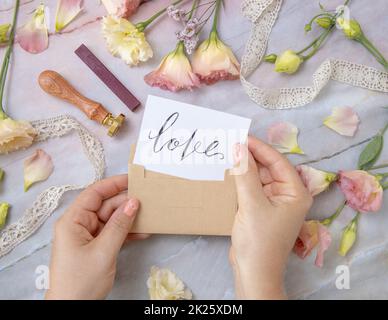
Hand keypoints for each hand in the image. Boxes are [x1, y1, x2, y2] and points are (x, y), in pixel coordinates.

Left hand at [45, 175, 146, 299]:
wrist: (72, 309)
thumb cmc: (81, 280)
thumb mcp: (103, 251)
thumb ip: (119, 225)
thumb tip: (133, 202)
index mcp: (73, 221)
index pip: (94, 194)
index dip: (113, 184)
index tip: (133, 179)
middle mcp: (79, 225)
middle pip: (105, 206)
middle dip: (125, 203)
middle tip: (148, 200)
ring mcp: (88, 236)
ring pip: (111, 219)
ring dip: (129, 218)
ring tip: (149, 215)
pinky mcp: (96, 247)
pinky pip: (113, 233)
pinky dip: (127, 232)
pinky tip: (143, 232)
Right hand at [230, 136, 312, 298]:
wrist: (253, 271)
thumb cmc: (259, 240)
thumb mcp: (252, 204)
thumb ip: (245, 174)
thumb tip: (238, 147)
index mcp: (296, 192)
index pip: (278, 162)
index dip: (259, 147)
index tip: (241, 136)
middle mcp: (288, 194)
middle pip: (269, 167)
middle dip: (251, 156)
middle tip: (231, 142)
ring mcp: (274, 201)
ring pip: (259, 176)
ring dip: (245, 167)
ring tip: (228, 152)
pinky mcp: (261, 208)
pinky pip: (252, 187)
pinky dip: (242, 179)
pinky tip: (230, 170)